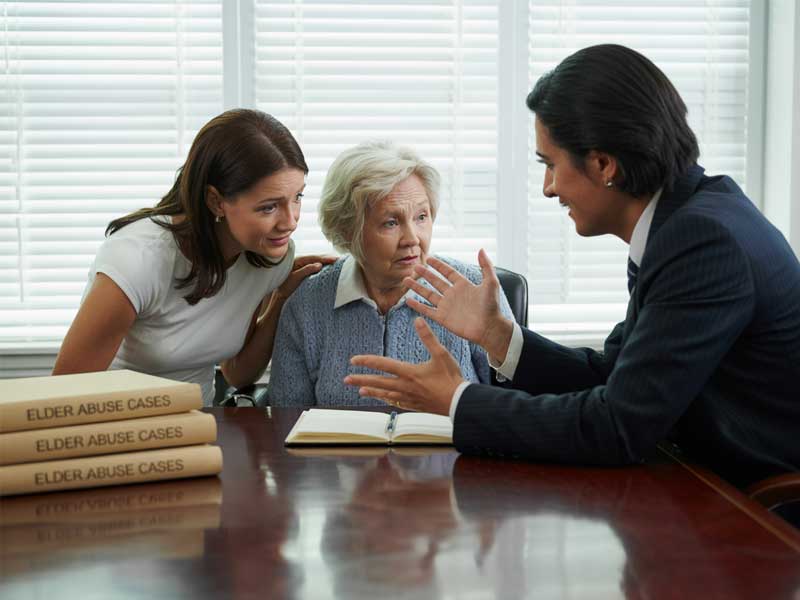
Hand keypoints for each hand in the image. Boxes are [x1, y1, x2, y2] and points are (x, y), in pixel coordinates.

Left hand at [275, 254, 335, 298]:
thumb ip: (306, 270)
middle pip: (317, 257)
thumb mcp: (295, 278)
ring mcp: (302, 265)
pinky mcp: (303, 270)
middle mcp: (301, 260)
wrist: (278, 293)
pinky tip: (327, 266)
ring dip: (326, 261)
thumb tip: (319, 265)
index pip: (315, 258)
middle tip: (340, 258)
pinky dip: (322, 265)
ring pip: (317, 261)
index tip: (336, 259)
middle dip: (328, 258)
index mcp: (299, 260)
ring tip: (337, 261)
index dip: (326, 258)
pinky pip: (315, 265)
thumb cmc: (285, 285)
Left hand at [344, 318, 465, 414]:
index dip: (367, 361)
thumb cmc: (451, 378)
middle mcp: (405, 386)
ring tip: (359, 390)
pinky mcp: (415, 405)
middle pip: (378, 382)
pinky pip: (396, 402)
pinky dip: (386, 400)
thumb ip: (428, 337)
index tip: (354, 360)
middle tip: (347, 379)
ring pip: (385, 394)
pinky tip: (383, 399)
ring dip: (371, 391)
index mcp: (409, 372)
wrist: (459, 402)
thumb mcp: (441, 354)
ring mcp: (409, 397)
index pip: (383, 364)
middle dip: (361, 379)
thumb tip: (418, 320)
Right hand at [405, 249, 513, 361]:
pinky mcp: (443, 318)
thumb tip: (481, 249)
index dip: (439, 265)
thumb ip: (486, 266)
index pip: (448, 272)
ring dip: (417, 287)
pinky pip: (427, 310)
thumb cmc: (492, 306)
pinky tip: (408, 300)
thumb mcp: (491, 283)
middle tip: (414, 267)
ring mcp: (447, 306)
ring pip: (428, 294)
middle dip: (425, 274)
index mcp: (463, 285)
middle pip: (435, 282)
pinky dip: (417, 305)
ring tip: (406, 280)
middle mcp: (453, 294)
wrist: (489, 328)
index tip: (428, 258)